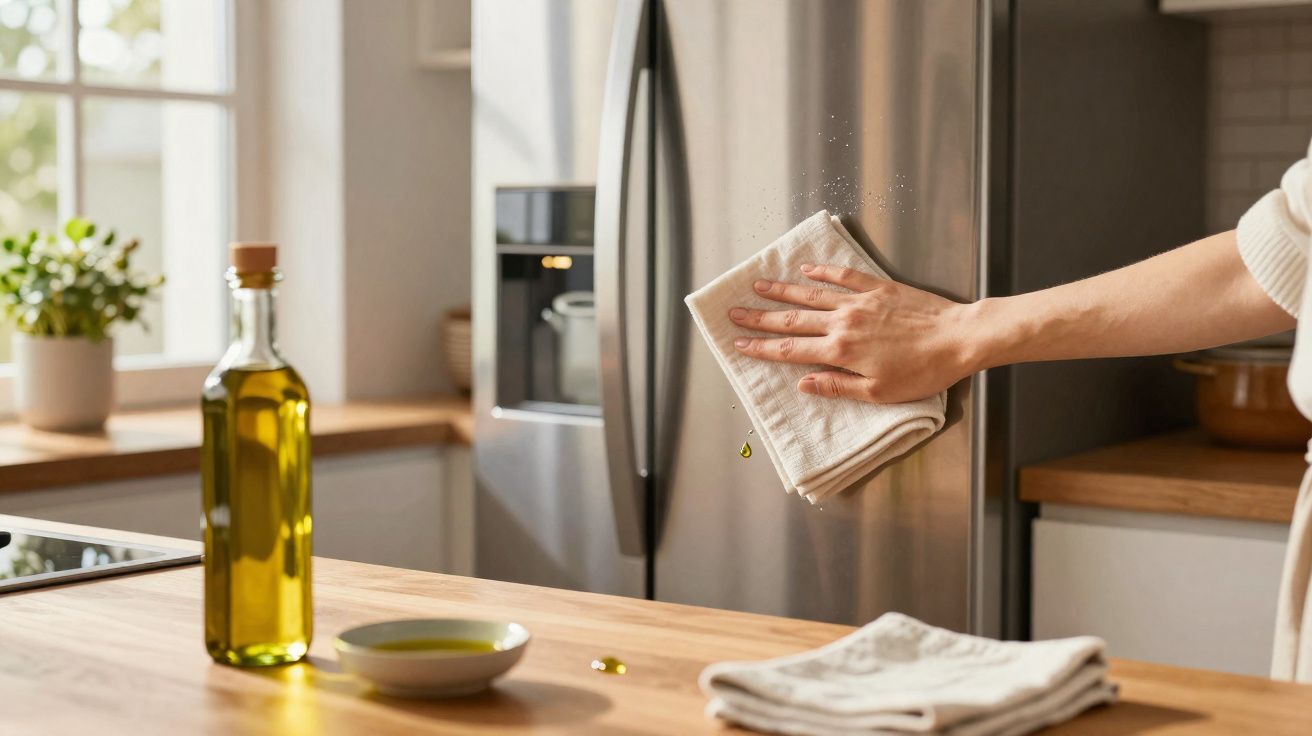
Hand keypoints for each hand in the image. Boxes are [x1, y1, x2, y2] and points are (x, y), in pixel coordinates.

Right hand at [729, 264, 977, 402]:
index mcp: (842, 351)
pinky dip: (823, 273)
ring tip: (758, 286)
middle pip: (793, 319)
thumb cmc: (924, 372)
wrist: (959, 338)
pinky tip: (807, 270)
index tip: (740, 345)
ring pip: (812, 294)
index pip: (792, 349)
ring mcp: (860, 301)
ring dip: (783, 291)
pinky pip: (843, 277)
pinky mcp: (879, 288)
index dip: (763, 348)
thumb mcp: (879, 392)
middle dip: (760, 317)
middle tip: (734, 312)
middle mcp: (844, 322)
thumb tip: (804, 383)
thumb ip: (838, 386)